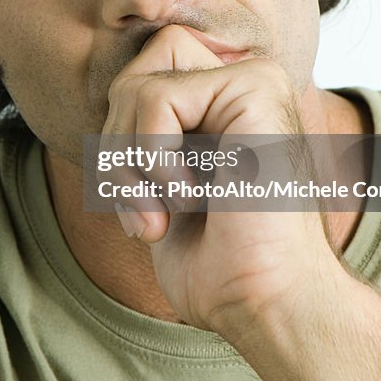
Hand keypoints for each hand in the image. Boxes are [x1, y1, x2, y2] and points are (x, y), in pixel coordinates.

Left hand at [102, 25, 344, 341]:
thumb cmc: (220, 265)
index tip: (141, 206)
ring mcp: (253, 78)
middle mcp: (242, 82)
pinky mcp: (255, 86)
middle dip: (114, 151)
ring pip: (133, 87)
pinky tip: (192, 199)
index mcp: (224, 103)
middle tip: (145, 213)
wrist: (269, 303)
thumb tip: (110, 105)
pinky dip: (153, 159)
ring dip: (129, 166)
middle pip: (129, 78)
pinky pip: (155, 98)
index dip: (118, 143)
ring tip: (164, 214)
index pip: (135, 81)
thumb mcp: (160, 191)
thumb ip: (141, 138)